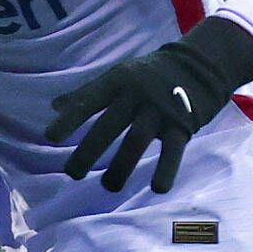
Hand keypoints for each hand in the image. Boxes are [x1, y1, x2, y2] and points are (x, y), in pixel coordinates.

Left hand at [44, 15, 252, 194]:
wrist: (201, 63)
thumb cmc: (151, 74)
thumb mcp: (119, 75)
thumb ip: (88, 92)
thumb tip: (54, 106)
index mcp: (119, 81)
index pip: (90, 100)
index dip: (71, 118)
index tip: (51, 137)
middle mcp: (138, 94)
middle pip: (109, 125)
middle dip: (89, 151)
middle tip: (72, 174)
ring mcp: (161, 109)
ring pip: (137, 140)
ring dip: (122, 166)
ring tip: (108, 187)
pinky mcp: (183, 124)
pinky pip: (173, 150)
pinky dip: (166, 170)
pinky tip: (157, 189)